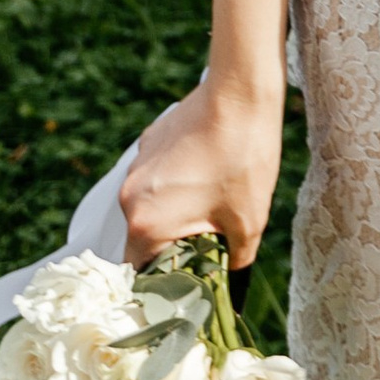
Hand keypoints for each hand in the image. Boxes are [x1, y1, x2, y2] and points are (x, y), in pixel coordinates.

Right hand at [119, 77, 283, 270]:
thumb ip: (235, 263)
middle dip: (172, 249)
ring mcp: (137, 166)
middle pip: (143, 240)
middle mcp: (130, 196)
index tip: (185, 287)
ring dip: (173, 215)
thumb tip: (233, 286)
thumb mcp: (249, 222)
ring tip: (211, 208)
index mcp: (146, 222)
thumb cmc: (244, 158)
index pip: (138, 273)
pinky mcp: (148, 143)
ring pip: (149, 207)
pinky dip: (174, 187)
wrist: (241, 92)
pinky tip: (207, 176)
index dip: (161, 286)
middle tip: (206, 249)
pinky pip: (155, 179)